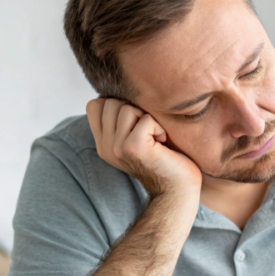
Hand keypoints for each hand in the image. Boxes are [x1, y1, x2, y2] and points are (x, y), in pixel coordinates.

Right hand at [86, 98, 200, 199]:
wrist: (179, 189)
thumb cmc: (166, 157)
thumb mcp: (137, 135)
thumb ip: (123, 118)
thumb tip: (123, 86)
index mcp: (103, 143)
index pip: (95, 104)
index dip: (118, 105)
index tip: (137, 124)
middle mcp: (106, 147)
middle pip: (110, 102)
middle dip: (135, 110)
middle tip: (149, 133)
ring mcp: (117, 148)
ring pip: (126, 108)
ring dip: (148, 119)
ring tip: (156, 138)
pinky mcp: (133, 148)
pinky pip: (145, 119)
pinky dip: (159, 127)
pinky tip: (162, 144)